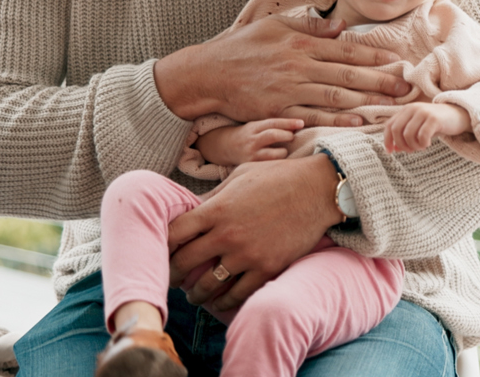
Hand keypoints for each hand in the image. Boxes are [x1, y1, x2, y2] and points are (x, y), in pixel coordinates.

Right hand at [155, 13, 410, 125]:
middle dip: (380, 81)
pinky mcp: (279, 109)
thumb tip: (341, 26)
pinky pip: (314, 116)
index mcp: (301, 44)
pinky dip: (337, 121)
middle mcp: (300, 66)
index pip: (346, 50)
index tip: (397, 61)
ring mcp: (290, 89)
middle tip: (406, 87)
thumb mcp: (274, 25)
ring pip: (336, 97)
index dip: (373, 56)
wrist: (208, 73)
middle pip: (347, 74)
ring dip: (366, 102)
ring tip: (390, 106)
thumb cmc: (241, 47)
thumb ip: (310, 27)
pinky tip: (357, 123)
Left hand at [168, 153, 341, 313]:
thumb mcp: (240, 177)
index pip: (174, 233)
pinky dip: (225, 301)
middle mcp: (227, 234)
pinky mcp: (266, 268)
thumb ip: (215, 197)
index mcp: (216, 209)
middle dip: (173, 274)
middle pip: (184, 262)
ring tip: (194, 296)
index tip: (162, 251)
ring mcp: (247, 254)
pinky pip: (238, 294)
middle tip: (172, 279)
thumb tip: (193, 210)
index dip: (163, 244)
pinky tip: (220, 302)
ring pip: (208, 284)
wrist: (317, 190)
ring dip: (196, 293)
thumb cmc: (278, 177)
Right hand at [196, 118, 305, 165]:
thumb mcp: (257, 126)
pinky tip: (282, 162)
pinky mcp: (252, 166)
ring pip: (273, 154)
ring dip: (284, 152)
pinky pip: (269, 165)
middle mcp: (252, 140)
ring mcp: (251, 154)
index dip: (288, 122)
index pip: (273, 122)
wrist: (225, 147)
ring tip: (286, 151)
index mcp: (254, 127)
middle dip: (286, 135)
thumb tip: (299, 126)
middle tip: (293, 137)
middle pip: (272, 135)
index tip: (302, 123)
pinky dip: (278, 163)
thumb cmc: (249, 135)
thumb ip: (273, 126)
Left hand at [384, 102, 471, 153]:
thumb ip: (405, 135)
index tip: (390, 152)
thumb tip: (394, 149)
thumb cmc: (437, 123)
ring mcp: (423, 112)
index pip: (389, 125)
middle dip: (401, 145)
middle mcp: (412, 108)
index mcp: (406, 110)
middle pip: (396, 131)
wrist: (459, 115)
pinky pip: (422, 136)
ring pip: (408, 135)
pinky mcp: (434, 118)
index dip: (387, 140)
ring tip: (422, 146)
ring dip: (413, 146)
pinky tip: (428, 144)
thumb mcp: (418, 127)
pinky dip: (423, 143)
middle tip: (411, 150)